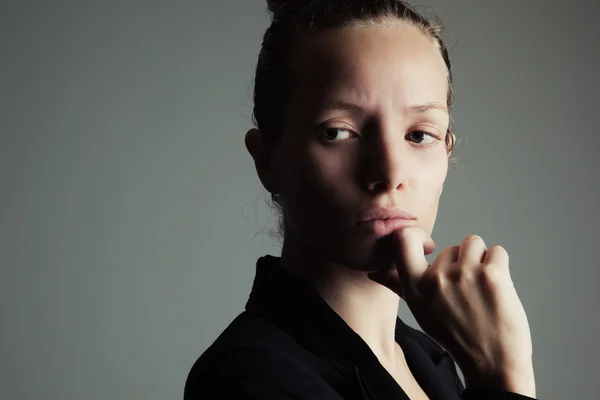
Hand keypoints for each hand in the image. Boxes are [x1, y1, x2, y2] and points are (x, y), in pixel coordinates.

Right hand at [368, 227, 534, 396]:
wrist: (492, 364)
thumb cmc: (456, 336)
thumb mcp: (420, 311)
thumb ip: (398, 286)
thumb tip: (374, 273)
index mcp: (415, 286)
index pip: (403, 238)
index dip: (418, 235)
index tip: (429, 247)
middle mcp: (436, 278)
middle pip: (452, 247)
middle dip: (462, 265)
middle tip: (466, 295)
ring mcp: (464, 274)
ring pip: (474, 243)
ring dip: (482, 261)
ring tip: (482, 288)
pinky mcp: (492, 275)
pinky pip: (497, 251)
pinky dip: (500, 265)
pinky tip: (497, 289)